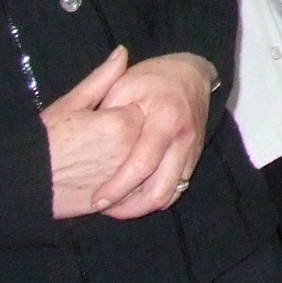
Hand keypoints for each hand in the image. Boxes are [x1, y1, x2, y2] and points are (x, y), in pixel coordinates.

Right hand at [43, 45, 142, 219]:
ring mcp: (127, 177)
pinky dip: (131, 185)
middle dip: (134, 136)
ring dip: (134, 160)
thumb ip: (103, 78)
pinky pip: (136, 189)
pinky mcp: (118, 201)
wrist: (21, 183)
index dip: (124, 112)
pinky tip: (107, 177)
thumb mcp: (71, 104)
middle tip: (101, 139)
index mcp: (123, 123)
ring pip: (146, 165)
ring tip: (102, 158)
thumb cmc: (44, 140)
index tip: (106, 116)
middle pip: (148, 136)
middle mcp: (131, 150)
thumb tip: (122, 52)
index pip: (142, 110)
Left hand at [91, 52, 217, 219]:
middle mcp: (183, 140)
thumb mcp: (123, 84)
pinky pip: (176, 189)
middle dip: (131, 208)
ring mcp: (192, 152)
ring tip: (116, 207)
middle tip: (104, 209)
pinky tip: (134, 196)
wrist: (190, 74)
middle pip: (160, 190)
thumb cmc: (151, 78)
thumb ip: (106, 116)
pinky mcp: (194, 159)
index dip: (118, 187)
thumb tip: (87, 146)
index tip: (95, 200)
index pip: (143, 164)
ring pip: (170, 195)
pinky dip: (154, 198)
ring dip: (142, 206)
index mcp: (166, 120)